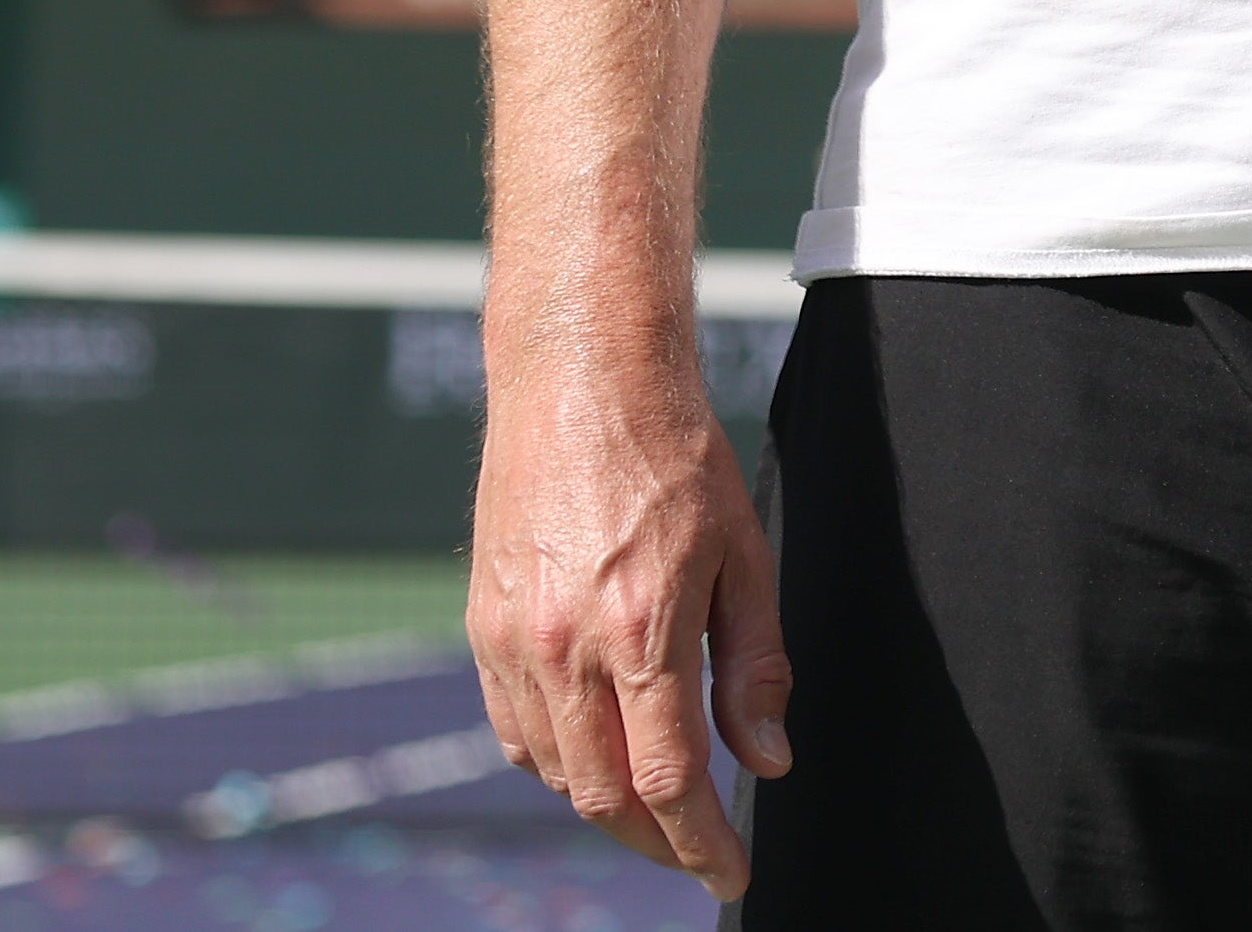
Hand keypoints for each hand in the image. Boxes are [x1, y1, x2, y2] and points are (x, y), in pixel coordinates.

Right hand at [471, 346, 791, 895]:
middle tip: (699, 852)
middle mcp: (565, 647)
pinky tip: (596, 755)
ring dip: (607, 806)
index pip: (671, 780)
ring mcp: (513, 640)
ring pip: (556, 772)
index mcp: (641, 629)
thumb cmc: (677, 457)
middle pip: (605, 796)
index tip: (733, 872)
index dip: (703, 843)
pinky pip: (514, 730)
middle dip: (657, 842)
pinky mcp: (483, 626)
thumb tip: (768, 760)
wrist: (582, 379)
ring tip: (658, 806)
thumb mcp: (745, 553)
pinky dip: (557, 763)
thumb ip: (755, 665)